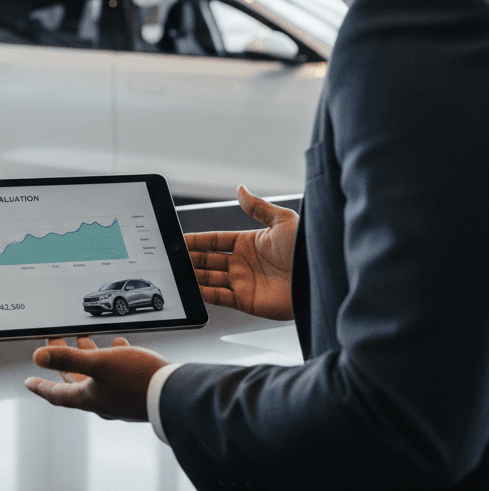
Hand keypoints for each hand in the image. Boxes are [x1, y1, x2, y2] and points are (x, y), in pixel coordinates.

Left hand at [24, 336, 169, 420]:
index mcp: (88, 398)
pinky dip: (113, 358)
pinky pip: (119, 374)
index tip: (28, 381)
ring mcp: (120, 398)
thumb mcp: (99, 363)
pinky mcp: (136, 392)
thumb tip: (38, 356)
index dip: (40, 386)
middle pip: (75, 382)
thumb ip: (69, 359)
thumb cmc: (137, 380)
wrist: (175, 394)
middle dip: (63, 362)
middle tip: (55, 343)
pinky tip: (118, 345)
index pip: (57, 395)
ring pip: (97, 376)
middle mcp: (102, 401)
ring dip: (88, 356)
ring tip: (84, 338)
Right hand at [184, 185, 296, 320]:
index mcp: (249, 243)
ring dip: (193, 275)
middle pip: (208, 260)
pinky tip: (191, 288)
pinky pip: (218, 296)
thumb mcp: (282, 220)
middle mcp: (243, 263)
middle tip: (172, 257)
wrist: (318, 278)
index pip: (215, 240)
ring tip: (176, 272)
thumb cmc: (306, 249)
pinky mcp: (246, 301)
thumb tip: (242, 189)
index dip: (197, 240)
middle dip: (190, 258)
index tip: (180, 240)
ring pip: (209, 278)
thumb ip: (257, 207)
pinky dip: (203, 293)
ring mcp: (243, 282)